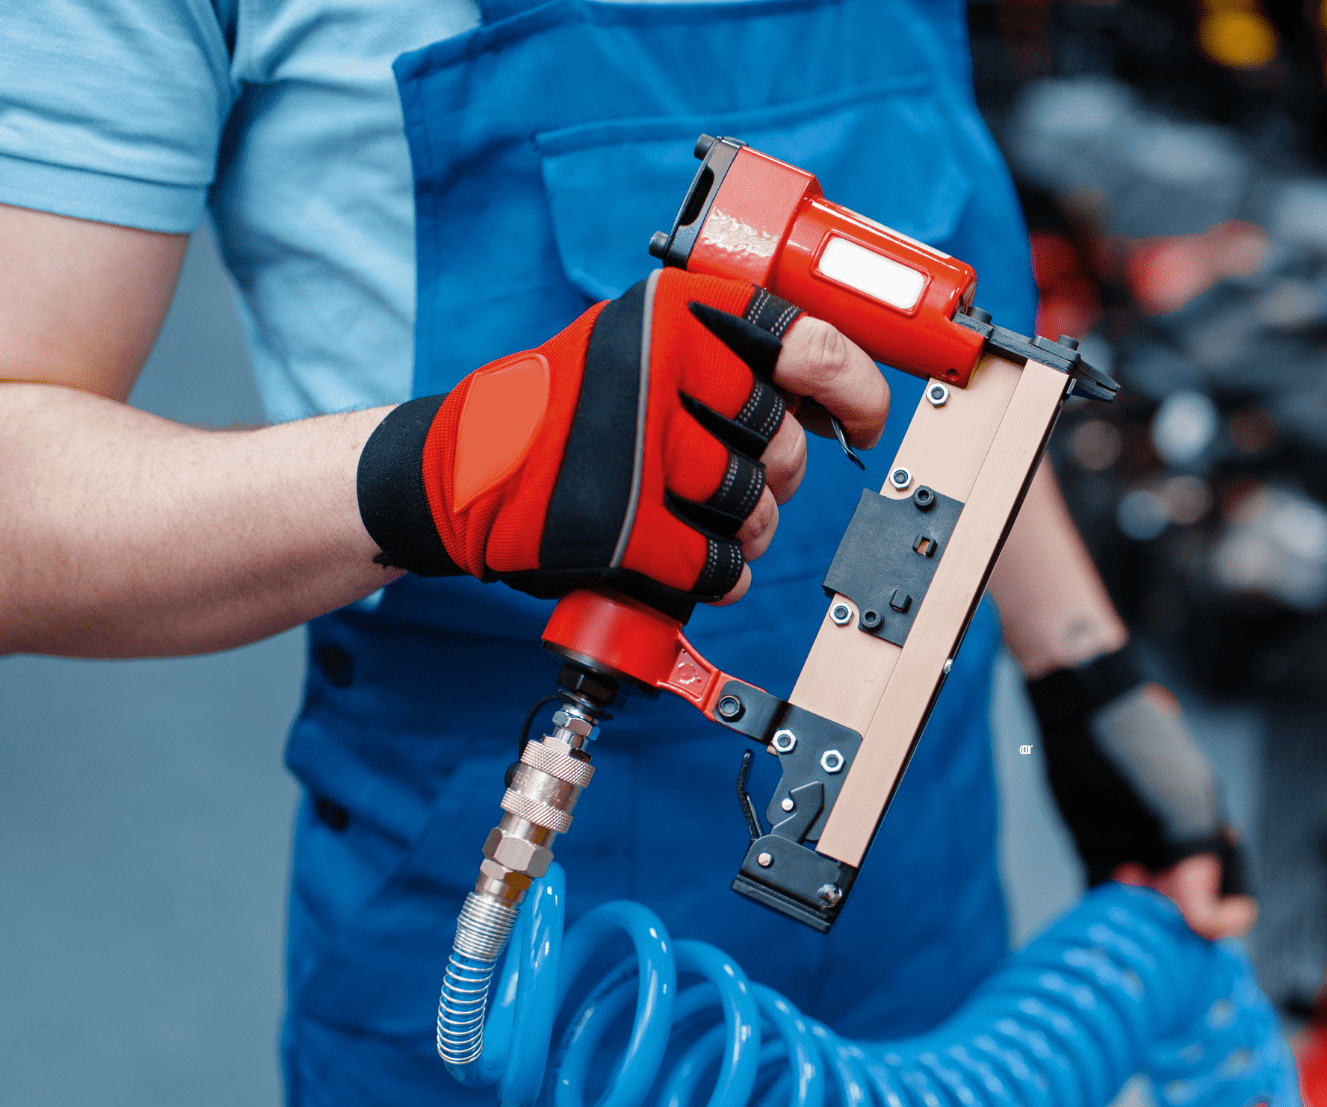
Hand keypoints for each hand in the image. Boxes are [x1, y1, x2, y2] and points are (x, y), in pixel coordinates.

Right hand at [355, 268, 887, 615]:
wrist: (461, 470)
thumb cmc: (574, 413)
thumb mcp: (643, 347)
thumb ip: (729, 356)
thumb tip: (835, 399)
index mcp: (673, 312)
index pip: (810, 343)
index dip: (858, 389)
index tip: (865, 420)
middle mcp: (655, 367)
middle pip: (785, 441)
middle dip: (779, 474)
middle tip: (741, 476)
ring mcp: (635, 448)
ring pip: (756, 506)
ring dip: (745, 527)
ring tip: (704, 517)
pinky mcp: (620, 523)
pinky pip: (717, 564)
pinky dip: (715, 575)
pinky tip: (692, 562)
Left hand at [1025, 642, 1257, 941]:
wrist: (1083, 715)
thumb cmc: (1142, 748)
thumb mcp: (1182, 802)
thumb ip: (1197, 860)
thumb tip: (1202, 919)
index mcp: (1207, 839)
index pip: (1230, 896)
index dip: (1222, 920)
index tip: (1200, 926)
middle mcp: (1175, 854)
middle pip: (1185, 913)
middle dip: (1173, 923)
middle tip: (1153, 905)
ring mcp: (1137, 856)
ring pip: (1145, 911)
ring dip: (1137, 919)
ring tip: (1123, 890)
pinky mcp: (1097, 855)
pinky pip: (1105, 897)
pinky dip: (1103, 910)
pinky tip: (1100, 904)